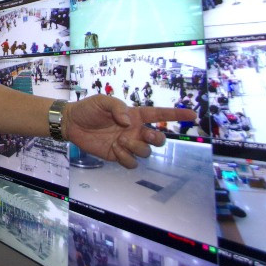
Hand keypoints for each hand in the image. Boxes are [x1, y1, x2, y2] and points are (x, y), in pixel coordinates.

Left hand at [63, 95, 194, 168]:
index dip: (177, 114)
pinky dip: (125, 158)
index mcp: (136, 115)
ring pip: (145, 153)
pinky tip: (114, 149)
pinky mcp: (118, 155)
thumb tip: (129, 122)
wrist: (72, 123)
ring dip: (136, 148)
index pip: (160, 115)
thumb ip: (118, 108)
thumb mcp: (103, 101)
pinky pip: (131, 163)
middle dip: (156, 139)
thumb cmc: (89, 109)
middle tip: (143, 134)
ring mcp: (128, 144)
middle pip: (158, 140)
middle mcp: (135, 130)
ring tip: (120, 140)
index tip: (193, 114)